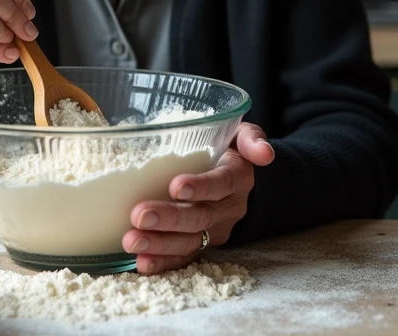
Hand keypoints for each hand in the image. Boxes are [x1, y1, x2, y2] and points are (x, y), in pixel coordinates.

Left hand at [123, 122, 274, 273]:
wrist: (235, 175)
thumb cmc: (226, 148)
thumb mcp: (241, 135)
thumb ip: (251, 138)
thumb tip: (264, 154)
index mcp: (238, 177)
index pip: (222, 183)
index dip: (201, 186)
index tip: (175, 186)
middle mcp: (229, 207)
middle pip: (201, 216)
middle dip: (170, 218)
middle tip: (140, 215)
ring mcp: (216, 229)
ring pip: (191, 241)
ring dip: (160, 243)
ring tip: (132, 241)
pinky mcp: (203, 243)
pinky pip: (184, 256)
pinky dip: (163, 262)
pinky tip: (141, 262)